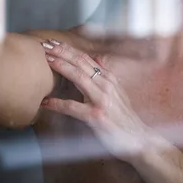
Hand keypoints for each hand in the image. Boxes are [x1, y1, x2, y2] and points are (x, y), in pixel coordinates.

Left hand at [40, 39, 151, 162]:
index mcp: (109, 78)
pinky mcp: (96, 116)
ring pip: (78, 77)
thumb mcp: (117, 92)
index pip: (85, 58)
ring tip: (45, 61)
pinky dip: (57, 103)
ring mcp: (102, 100)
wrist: (137, 139)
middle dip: (62, 52)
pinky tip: (46, 102)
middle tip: (45, 45)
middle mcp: (106, 85)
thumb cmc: (123, 117)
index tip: (53, 43)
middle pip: (81, 62)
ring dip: (61, 67)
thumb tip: (95, 59)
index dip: (68, 49)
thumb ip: (104, 76)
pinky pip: (73, 107)